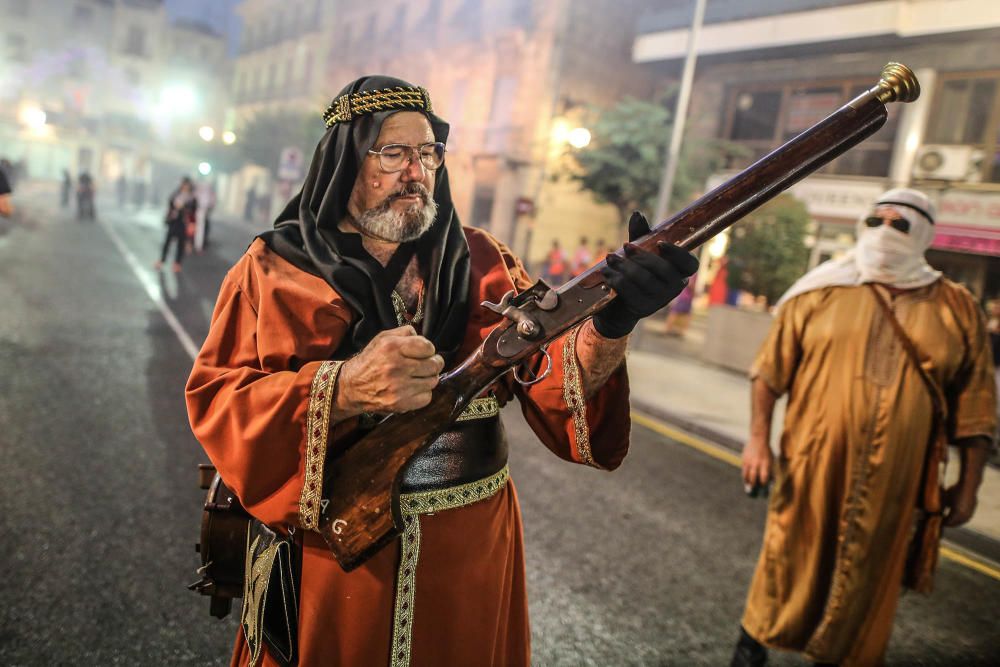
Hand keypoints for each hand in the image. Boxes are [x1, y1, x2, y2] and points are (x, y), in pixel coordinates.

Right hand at [336, 325, 444, 415]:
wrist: (352, 386)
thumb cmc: (371, 360)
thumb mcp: (383, 338)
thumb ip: (406, 333)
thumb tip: (424, 338)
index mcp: (391, 347)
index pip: (428, 347)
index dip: (428, 349)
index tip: (424, 352)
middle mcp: (395, 367)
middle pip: (434, 365)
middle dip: (433, 363)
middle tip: (427, 364)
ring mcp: (398, 387)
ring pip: (433, 381)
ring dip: (428, 378)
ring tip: (417, 376)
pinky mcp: (400, 403)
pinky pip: (427, 397)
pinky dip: (423, 393)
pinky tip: (412, 388)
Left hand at [592, 211, 698, 338]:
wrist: (619, 304)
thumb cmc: (635, 272)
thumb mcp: (639, 252)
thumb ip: (641, 235)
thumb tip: (637, 214)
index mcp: (679, 271)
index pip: (690, 264)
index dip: (678, 254)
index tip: (660, 243)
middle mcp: (674, 287)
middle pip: (664, 270)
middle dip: (642, 256)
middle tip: (625, 246)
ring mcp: (659, 300)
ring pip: (644, 279)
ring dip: (624, 266)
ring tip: (610, 258)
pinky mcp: (642, 308)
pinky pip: (629, 290)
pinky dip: (616, 279)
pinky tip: (608, 273)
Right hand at [741, 434, 772, 493]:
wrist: (759, 439)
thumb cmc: (767, 452)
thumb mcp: (771, 461)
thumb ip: (770, 471)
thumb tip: (770, 482)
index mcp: (766, 464)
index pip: (764, 477)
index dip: (763, 484)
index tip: (763, 488)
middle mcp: (757, 463)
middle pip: (754, 477)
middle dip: (754, 486)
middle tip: (754, 490)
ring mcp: (750, 462)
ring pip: (747, 475)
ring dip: (747, 482)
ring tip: (749, 486)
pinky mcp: (744, 460)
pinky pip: (743, 471)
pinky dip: (744, 476)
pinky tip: (746, 479)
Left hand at [942, 481, 977, 526]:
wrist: (968, 486)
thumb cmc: (955, 491)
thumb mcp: (946, 498)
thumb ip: (943, 507)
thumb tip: (940, 512)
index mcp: (957, 513)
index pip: (949, 522)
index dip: (943, 523)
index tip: (939, 522)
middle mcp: (964, 515)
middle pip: (955, 523)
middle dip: (949, 523)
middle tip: (943, 522)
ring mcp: (970, 513)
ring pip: (962, 521)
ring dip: (956, 522)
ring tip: (949, 521)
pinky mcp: (972, 510)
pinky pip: (966, 518)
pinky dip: (961, 519)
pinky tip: (957, 517)